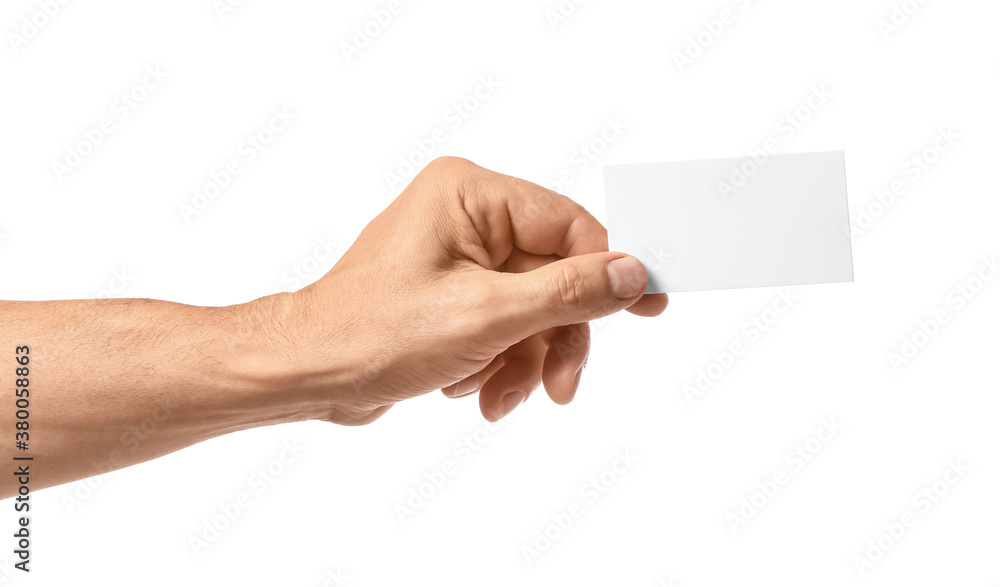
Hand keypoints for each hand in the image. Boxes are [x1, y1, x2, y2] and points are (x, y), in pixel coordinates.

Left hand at [269, 157, 666, 424]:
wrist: (307, 374)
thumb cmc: (373, 334)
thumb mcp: (488, 316)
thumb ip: (570, 293)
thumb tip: (634, 273)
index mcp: (470, 195)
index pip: (570, 226)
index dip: (612, 270)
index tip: (651, 306)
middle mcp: (466, 216)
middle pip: (554, 275)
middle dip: (555, 338)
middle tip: (561, 386)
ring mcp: (459, 257)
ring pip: (533, 308)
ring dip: (525, 360)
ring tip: (498, 398)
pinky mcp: (452, 294)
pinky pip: (505, 325)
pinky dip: (499, 363)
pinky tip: (472, 390)